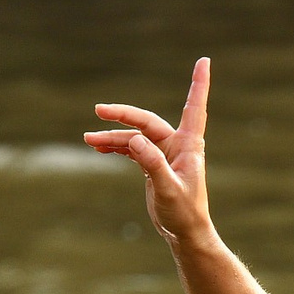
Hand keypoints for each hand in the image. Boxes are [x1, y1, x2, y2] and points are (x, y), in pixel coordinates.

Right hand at [87, 57, 215, 248]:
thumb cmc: (184, 212)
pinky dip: (116, 148)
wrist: (185, 233)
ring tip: (89, 139)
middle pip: (146, 121)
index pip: (194, 106)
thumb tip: (134, 140)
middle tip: (99, 111)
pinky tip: (99, 148)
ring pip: (134, 137)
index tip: (204, 61)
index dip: (199, 83)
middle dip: (123, 115)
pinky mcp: (153, 165)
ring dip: (112, 137)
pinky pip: (132, 149)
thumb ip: (152, 164)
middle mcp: (176, 145)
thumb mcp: (168, 188)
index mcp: (188, 145)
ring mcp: (164, 154)